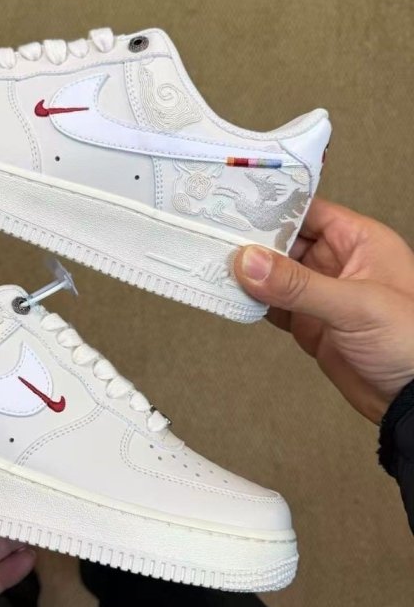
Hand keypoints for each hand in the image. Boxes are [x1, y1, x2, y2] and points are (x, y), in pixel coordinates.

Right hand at [234, 198, 413, 421]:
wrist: (411, 400)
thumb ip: (299, 284)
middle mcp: (336, 263)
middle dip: (250, 242)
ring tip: (212, 265)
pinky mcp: (307, 323)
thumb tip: (249, 262)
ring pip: (273, 274)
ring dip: (246, 273)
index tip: (235, 207)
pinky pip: (271, 304)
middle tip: (213, 238)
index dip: (273, 209)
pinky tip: (231, 296)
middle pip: (283, 241)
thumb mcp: (355, 305)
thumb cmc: (410, 342)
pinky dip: (250, 301)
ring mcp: (319, 294)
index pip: (307, 212)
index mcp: (358, 242)